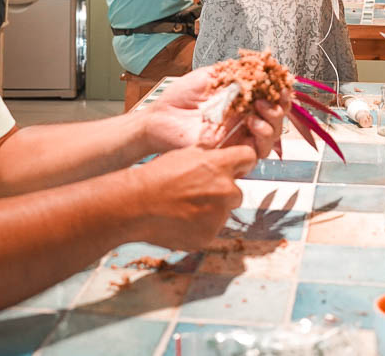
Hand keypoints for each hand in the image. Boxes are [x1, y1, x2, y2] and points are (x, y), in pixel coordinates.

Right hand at [131, 145, 254, 249]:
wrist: (135, 206)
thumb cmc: (157, 177)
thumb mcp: (184, 154)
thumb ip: (209, 154)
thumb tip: (222, 149)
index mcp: (220, 166)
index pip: (248, 158)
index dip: (241, 163)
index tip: (236, 167)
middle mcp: (225, 190)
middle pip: (236, 191)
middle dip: (222, 192)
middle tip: (197, 192)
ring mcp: (218, 216)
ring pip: (223, 212)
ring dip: (211, 210)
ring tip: (184, 207)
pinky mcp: (209, 236)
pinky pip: (211, 229)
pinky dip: (200, 226)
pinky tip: (181, 220)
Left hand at [142, 67, 289, 158]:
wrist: (161, 116)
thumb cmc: (180, 96)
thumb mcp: (210, 75)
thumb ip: (233, 71)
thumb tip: (256, 65)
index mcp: (242, 100)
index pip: (271, 96)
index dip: (280, 89)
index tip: (283, 80)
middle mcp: (245, 118)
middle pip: (278, 116)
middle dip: (281, 105)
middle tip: (273, 96)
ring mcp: (240, 136)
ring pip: (273, 135)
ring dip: (274, 120)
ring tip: (260, 109)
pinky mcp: (233, 151)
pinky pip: (258, 151)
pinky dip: (262, 137)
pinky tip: (252, 123)